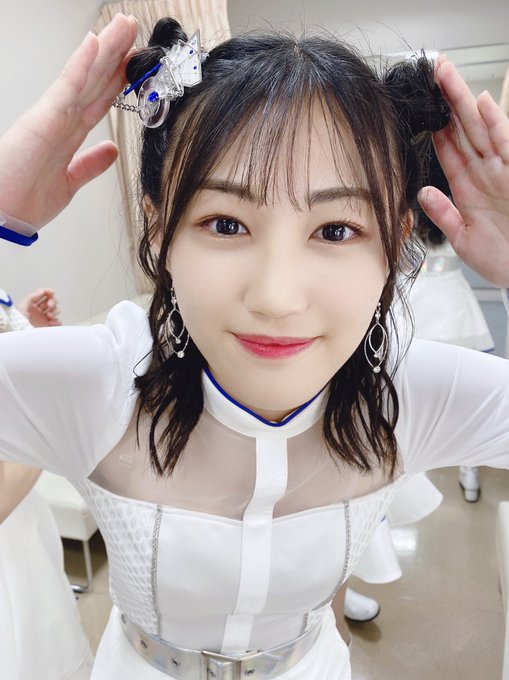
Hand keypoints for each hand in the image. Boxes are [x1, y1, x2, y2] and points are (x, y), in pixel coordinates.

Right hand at [0, 13, 136, 228]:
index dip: (117, 80)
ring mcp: (52, 117)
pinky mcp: (43, 120)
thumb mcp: (70, 182)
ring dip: (105, 50)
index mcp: (67, 134)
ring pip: (85, 77)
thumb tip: (111, 152)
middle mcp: (61, 121)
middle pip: (94, 81)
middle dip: (115, 55)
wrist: (4, 217)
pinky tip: (94, 44)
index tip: (134, 63)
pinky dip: (81, 65)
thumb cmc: (25, 200)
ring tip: (123, 26)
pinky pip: (67, 88)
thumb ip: (91, 164)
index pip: (98, 100)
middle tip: (132, 27)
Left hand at [17, 288, 60, 326]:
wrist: (21, 335)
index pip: (43, 295)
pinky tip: (52, 322)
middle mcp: (39, 311)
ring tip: (49, 316)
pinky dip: (57, 321)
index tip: (52, 293)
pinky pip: (58, 322)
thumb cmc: (18, 322)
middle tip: (49, 305)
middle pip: (52, 301)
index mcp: (33, 305)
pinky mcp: (48, 327)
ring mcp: (45, 319)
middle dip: (53, 302)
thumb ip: (32, 297)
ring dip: (55, 311)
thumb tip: (42, 291)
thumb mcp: (22, 306)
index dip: (48, 292)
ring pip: (56, 310)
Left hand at [418, 56, 508, 287]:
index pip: (448, 150)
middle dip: (446, 102)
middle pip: (462, 130)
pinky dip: (495, 124)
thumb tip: (423, 192)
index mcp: (468, 189)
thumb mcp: (462, 238)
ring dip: (463, 102)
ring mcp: (502, 171)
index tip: (420, 106)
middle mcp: (485, 174)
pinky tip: (481, 103)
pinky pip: (505, 144)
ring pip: (480, 128)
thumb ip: (443, 213)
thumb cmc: (502, 260)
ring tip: (446, 75)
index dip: (434, 127)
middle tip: (432, 73)